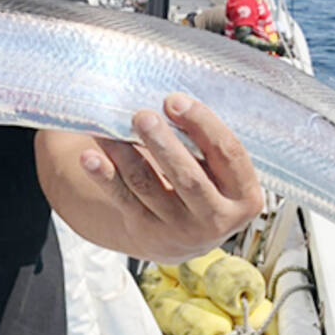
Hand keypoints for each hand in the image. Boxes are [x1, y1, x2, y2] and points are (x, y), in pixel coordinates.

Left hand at [80, 93, 263, 262]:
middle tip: (142, 117)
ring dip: (125, 155)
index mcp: (244, 197)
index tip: (174, 100)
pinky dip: (104, 176)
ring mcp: (180, 229)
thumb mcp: (220, 169)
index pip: (228, 154)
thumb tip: (171, 104)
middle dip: (164, 145)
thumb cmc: (206, 184)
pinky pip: (122, 199)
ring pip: (149, 186)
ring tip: (109, 130)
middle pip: (189, 178)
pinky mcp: (146, 231)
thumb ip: (204, 141)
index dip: (202, 124)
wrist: (184, 234)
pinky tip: (90, 158)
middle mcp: (216, 219)